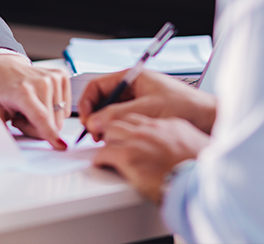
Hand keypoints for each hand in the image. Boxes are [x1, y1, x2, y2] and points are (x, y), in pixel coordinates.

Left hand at [0, 54, 70, 148]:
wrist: (4, 66)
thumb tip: (4, 146)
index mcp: (23, 91)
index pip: (41, 117)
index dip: (50, 133)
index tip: (60, 146)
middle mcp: (41, 82)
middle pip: (52, 123)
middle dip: (38, 129)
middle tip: (21, 117)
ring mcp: (53, 77)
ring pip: (60, 117)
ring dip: (46, 120)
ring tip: (30, 108)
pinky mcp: (61, 76)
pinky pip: (66, 107)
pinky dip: (54, 109)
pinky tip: (41, 100)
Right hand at [78, 69, 215, 138]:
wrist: (210, 118)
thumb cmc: (186, 105)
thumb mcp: (148, 108)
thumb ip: (119, 114)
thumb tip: (95, 121)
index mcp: (132, 76)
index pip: (98, 85)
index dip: (87, 101)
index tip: (84, 118)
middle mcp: (133, 87)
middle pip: (103, 99)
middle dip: (95, 115)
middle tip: (94, 132)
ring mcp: (139, 100)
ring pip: (112, 111)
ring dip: (106, 124)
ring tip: (105, 138)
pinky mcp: (145, 114)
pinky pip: (124, 120)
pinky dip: (118, 129)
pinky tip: (119, 139)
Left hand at [93, 113, 209, 203]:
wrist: (201, 184)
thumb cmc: (201, 170)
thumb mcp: (194, 146)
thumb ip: (179, 142)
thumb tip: (174, 149)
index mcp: (168, 125)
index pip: (141, 118)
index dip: (131, 127)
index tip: (128, 135)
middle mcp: (152, 129)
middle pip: (122, 121)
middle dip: (114, 131)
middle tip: (111, 143)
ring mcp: (138, 141)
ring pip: (110, 133)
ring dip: (108, 143)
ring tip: (106, 153)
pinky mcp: (129, 157)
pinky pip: (104, 153)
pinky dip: (101, 160)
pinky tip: (101, 164)